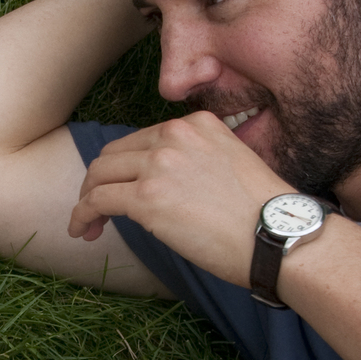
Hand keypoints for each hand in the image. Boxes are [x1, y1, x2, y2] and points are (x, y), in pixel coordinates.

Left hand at [68, 110, 292, 286]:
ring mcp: (158, 163)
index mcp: (196, 124)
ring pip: (99, 174)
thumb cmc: (264, 216)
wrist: (278, 235)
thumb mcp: (232, 164)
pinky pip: (97, 201)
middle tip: (100, 210)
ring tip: (88, 225)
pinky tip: (82, 232)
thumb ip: (197, 162)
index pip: (144, 140)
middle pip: (115, 153)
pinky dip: (82, 215)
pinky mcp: (146, 197)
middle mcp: (174, 135)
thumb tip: (167, 188)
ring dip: (87, 199)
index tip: (124, 191)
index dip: (126, 167)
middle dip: (100, 181)